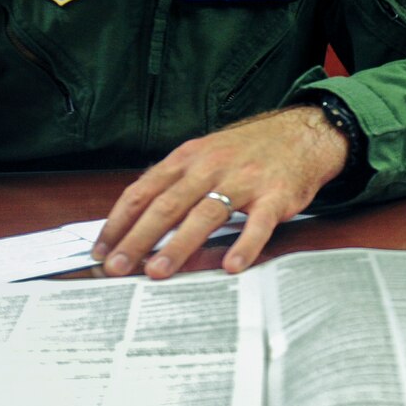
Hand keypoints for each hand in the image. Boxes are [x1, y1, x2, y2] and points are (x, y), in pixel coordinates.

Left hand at [95, 105, 347, 277]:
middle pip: (168, 205)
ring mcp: (244, 180)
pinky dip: (244, 245)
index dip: (119, 221)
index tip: (102, 250)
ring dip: (179, 245)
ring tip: (159, 271)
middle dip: (139, 238)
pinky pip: (258, 223)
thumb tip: (141, 228)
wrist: (302, 133)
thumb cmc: (249, 151)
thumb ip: (176, 187)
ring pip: (206, 214)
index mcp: (188, 158)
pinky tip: (231, 266)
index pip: (144, 190)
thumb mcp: (205, 156)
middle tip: (118, 268)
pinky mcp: (276, 195)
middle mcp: (211, 167)